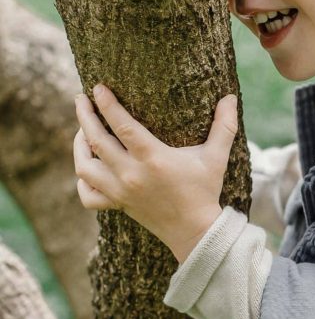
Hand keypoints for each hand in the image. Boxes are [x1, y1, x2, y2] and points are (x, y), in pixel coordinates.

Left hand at [74, 84, 236, 262]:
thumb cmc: (205, 189)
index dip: (108, 105)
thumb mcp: (217, 156)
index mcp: (154, 158)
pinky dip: (82, 179)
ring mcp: (120, 191)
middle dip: (85, 116)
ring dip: (79, 145)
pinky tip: (87, 166)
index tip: (98, 87)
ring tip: (82, 129)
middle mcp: (131, 174)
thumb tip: (231, 97)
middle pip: (96, 141)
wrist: (195, 230)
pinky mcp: (117, 205)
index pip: (122, 125)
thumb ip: (224, 125)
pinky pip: (87, 194)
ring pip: (85, 166)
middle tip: (80, 99)